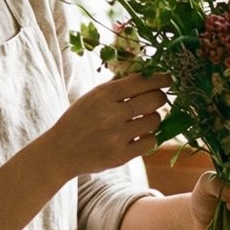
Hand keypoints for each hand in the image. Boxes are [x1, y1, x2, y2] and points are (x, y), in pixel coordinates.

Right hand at [45, 74, 170, 178]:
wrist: (60, 151)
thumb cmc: (78, 120)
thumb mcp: (92, 97)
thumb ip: (117, 87)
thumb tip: (146, 74)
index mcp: (104, 94)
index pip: (142, 81)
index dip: (160, 79)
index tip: (168, 79)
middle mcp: (112, 114)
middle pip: (154, 100)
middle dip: (160, 98)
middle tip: (158, 100)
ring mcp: (117, 136)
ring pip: (154, 121)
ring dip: (153, 119)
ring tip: (144, 119)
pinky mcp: (121, 155)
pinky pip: (150, 142)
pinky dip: (148, 137)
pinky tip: (140, 135)